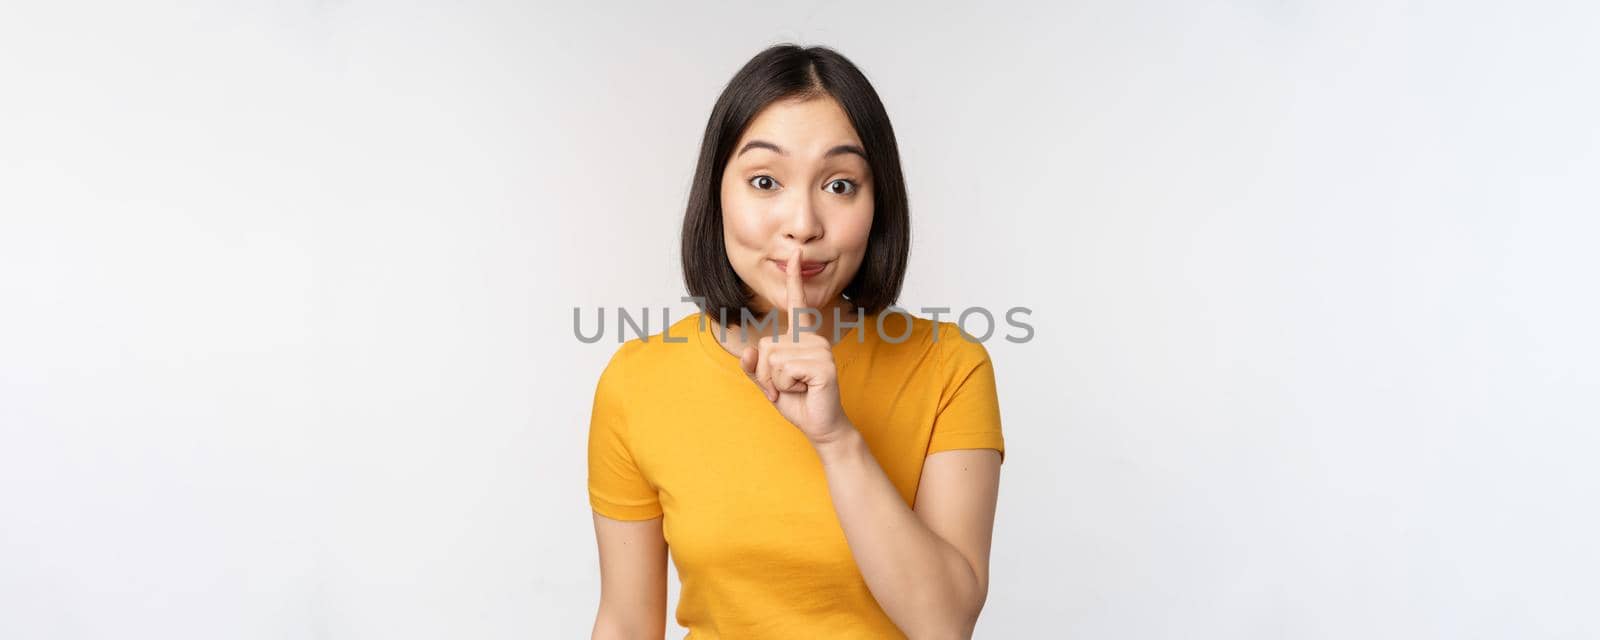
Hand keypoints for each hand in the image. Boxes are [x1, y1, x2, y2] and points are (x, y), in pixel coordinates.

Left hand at [739, 248, 854, 445]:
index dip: (794, 279)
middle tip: (787, 387)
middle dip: (767, 374)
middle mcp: (813, 339)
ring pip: (774, 360)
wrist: (821, 426)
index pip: (797, 304)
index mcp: (802, 338)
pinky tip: (805, 390)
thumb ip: (755, 368)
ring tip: (797, 389)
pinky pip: (785, 371)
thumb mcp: (769, 383)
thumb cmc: (797, 401)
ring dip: (777, 382)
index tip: (794, 253)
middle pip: (767, 346)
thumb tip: (750, 351)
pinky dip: (786, 387)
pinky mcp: (823, 366)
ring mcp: (820, 351)